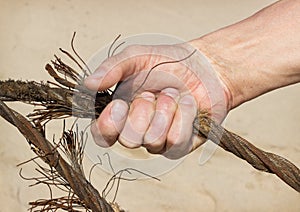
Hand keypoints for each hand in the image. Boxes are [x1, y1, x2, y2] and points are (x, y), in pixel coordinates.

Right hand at [85, 43, 229, 158]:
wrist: (204, 66)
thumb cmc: (167, 62)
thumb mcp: (135, 57)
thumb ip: (112, 68)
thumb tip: (88, 84)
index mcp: (121, 113)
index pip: (102, 135)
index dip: (108, 125)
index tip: (120, 104)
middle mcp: (138, 130)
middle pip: (129, 141)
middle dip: (143, 112)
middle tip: (154, 93)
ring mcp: (160, 140)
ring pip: (153, 142)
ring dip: (165, 111)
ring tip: (173, 94)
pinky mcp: (181, 145)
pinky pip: (176, 142)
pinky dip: (183, 117)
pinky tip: (188, 104)